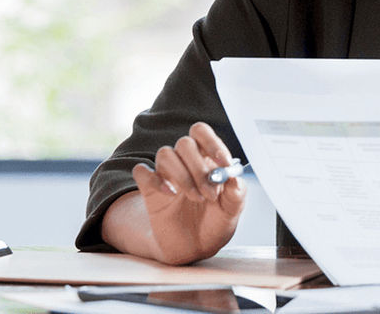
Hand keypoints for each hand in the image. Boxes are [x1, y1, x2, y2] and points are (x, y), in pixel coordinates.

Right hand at [129, 121, 246, 264]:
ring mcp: (167, 174)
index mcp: (207, 158)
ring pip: (165, 154)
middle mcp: (185, 162)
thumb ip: (237, 192)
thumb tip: (234, 176)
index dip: (213, 143)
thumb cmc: (215, 222)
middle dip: (199, 167)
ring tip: (196, 198)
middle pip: (185, 143)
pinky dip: (155, 179)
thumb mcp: (233, 210)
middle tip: (210, 193)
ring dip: (182, 176)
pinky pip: (141, 171)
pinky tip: (170, 194)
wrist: (195, 248)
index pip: (202, 133)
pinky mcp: (150, 190)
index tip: (223, 163)